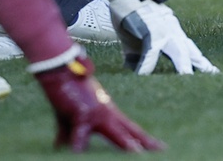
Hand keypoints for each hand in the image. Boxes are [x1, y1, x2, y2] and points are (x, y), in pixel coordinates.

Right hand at [35, 51, 163, 151]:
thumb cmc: (66, 94)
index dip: (144, 139)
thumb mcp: (69, 118)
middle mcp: (108, 114)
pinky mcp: (82, 113)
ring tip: (137, 154)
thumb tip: (66, 150)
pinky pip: (80, 136)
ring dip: (126, 145)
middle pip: (131, 131)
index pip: (131, 129)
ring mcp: (97, 114)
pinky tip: (77, 155)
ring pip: (117, 134)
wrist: (59, 70)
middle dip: (146, 143)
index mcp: (108, 114)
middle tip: (163, 151)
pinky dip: (77, 146)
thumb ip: (71, 135)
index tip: (160, 148)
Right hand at [108, 0, 217, 75]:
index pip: (190, 52)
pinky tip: (143, 73)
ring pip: (178, 49)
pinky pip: (151, 47)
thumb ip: (138, 57)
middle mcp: (173, 32)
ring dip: (182, 64)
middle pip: (190, 51)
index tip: (212, 73)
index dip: (200, 63)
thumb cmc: (131, 18)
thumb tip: (135, 73)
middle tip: (213, 75)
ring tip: (186, 76)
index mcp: (173, 35)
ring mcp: (164, 28)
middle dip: (200, 65)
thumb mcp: (135, 42)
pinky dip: (147, 61)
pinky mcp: (150, 26)